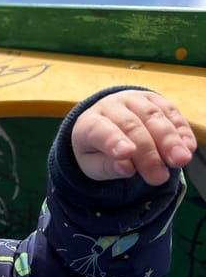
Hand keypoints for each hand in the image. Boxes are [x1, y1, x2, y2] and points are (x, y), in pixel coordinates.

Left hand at [72, 90, 196, 184]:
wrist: (104, 125)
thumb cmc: (95, 151)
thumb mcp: (92, 165)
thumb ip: (107, 168)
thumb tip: (126, 168)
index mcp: (88, 123)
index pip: (99, 130)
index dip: (113, 140)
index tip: (126, 154)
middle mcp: (111, 106)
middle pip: (131, 126)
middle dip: (148, 152)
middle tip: (159, 177)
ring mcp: (134, 100)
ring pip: (154, 116)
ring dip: (170, 139)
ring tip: (180, 161)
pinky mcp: (155, 100)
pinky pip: (170, 112)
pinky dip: (180, 130)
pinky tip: (188, 147)